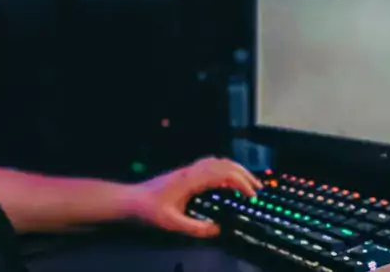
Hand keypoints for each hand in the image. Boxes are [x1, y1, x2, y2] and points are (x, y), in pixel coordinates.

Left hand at [123, 156, 262, 237]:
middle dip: (243, 173)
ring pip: (216, 161)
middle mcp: (191, 171)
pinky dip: (224, 169)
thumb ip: (196, 228)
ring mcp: (187, 170)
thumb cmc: (150, 210)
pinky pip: (209, 164)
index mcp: (191, 180)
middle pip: (223, 163)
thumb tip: (218, 229)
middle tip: (258, 188)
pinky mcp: (185, 173)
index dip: (240, 182)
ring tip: (247, 182)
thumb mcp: (173, 223)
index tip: (251, 195)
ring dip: (234, 169)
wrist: (131, 199)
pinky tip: (227, 180)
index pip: (222, 174)